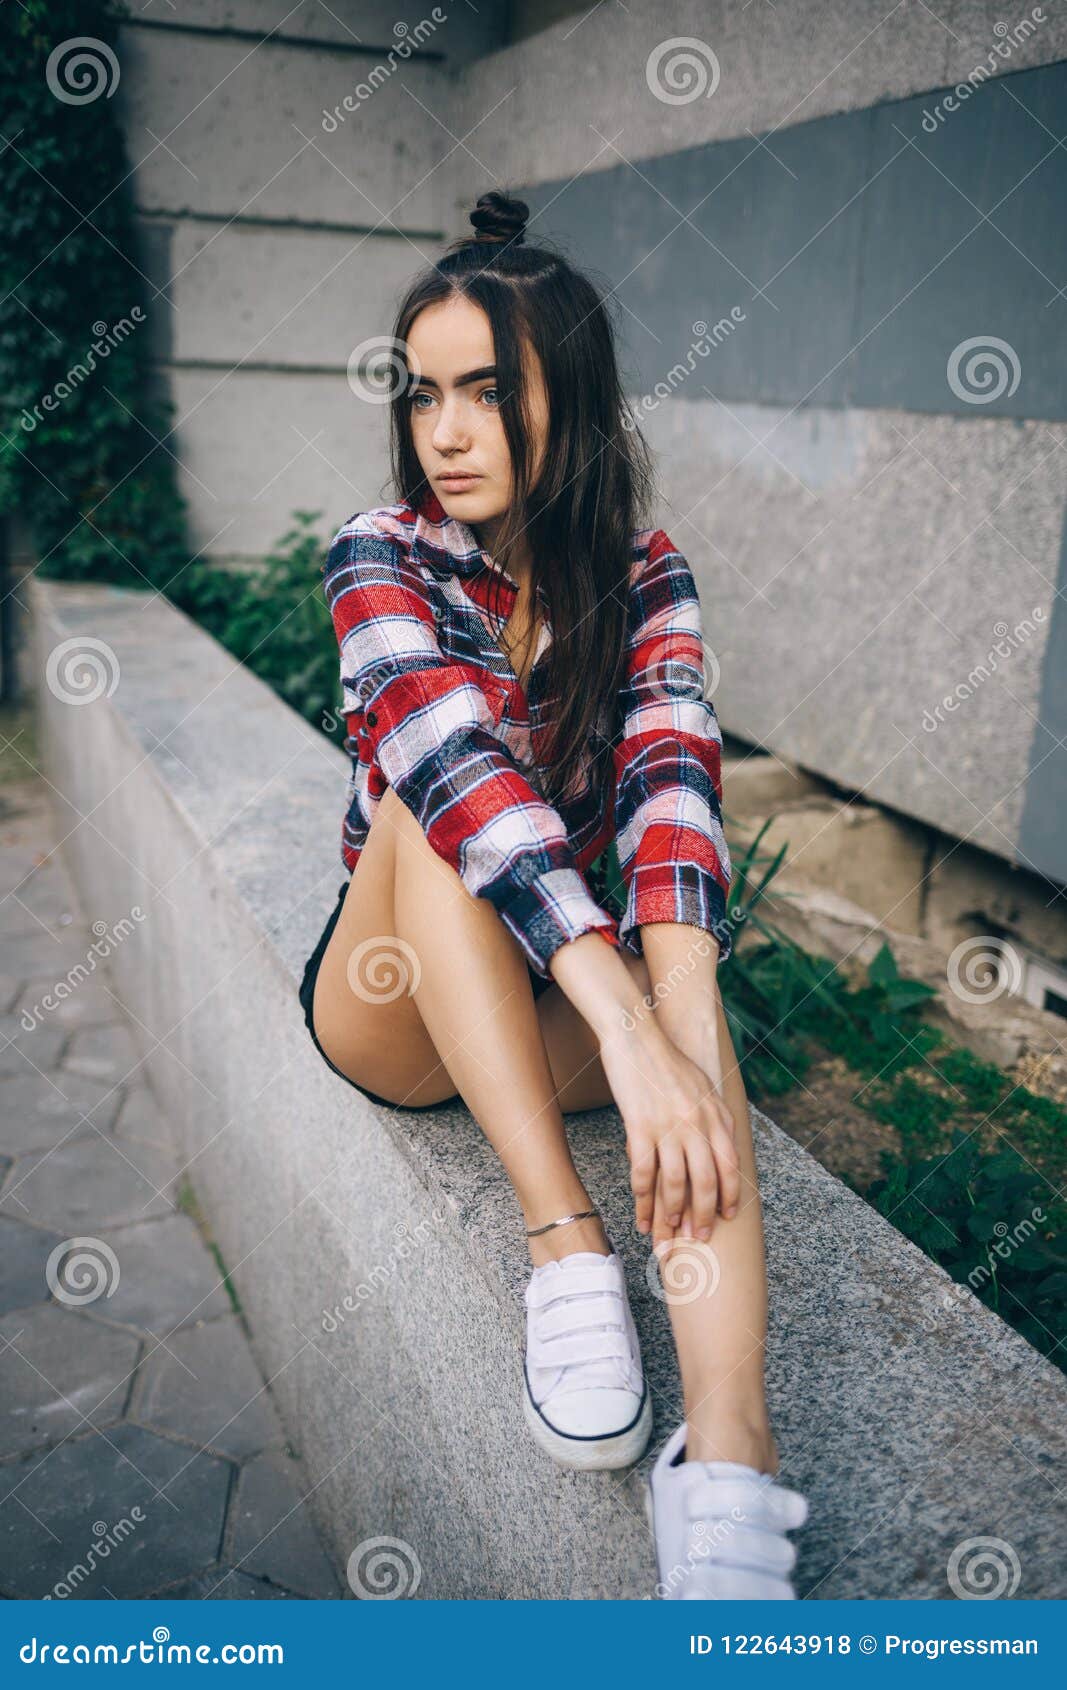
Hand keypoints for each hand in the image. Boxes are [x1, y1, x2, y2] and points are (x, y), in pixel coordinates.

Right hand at [597, 1017, 738, 1250]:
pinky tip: (641, 1217)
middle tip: (698, 1238)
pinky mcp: (639, 1127)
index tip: (727, 1217)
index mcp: (715, 1114)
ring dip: (672, 1216)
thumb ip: (715, 1115)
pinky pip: (643, 1173)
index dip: (729, 1195)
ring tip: (667, 1237)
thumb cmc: (667, 1060)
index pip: (729, 1165)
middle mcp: (697, 1123)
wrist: (636, 1035)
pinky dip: (643, 1200)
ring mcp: (668, 1126)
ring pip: (675, 1184)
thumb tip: (723, 1142)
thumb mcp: (703, 1085)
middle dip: (703, 1216)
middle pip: (705, 1181)